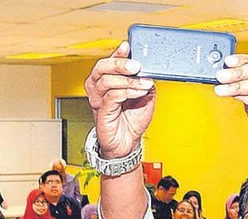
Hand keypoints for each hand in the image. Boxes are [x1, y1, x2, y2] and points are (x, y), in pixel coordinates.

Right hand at [84, 41, 156, 158]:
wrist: (128, 143)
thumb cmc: (132, 120)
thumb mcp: (145, 95)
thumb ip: (144, 81)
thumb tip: (149, 70)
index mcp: (109, 80)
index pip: (110, 61)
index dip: (118, 52)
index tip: (128, 46)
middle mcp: (100, 88)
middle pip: (102, 67)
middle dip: (120, 63)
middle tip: (136, 66)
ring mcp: (99, 99)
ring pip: (106, 81)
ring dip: (128, 81)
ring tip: (143, 84)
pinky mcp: (101, 112)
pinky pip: (111, 97)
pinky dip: (126, 92)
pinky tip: (136, 93)